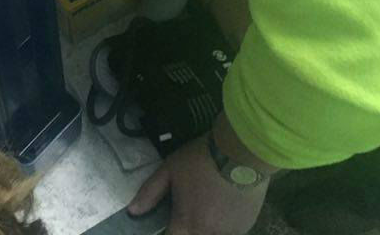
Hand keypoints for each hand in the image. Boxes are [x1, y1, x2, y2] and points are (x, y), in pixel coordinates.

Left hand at [128, 134, 267, 234]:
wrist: (241, 152)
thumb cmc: (201, 160)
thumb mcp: (169, 170)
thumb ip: (150, 193)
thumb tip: (132, 211)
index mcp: (187, 223)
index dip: (169, 233)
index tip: (170, 223)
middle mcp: (209, 233)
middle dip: (188, 226)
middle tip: (191, 205)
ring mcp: (230, 232)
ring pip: (212, 234)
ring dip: (206, 225)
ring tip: (207, 203)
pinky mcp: (246, 226)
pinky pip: (230, 230)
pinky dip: (223, 223)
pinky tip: (222, 205)